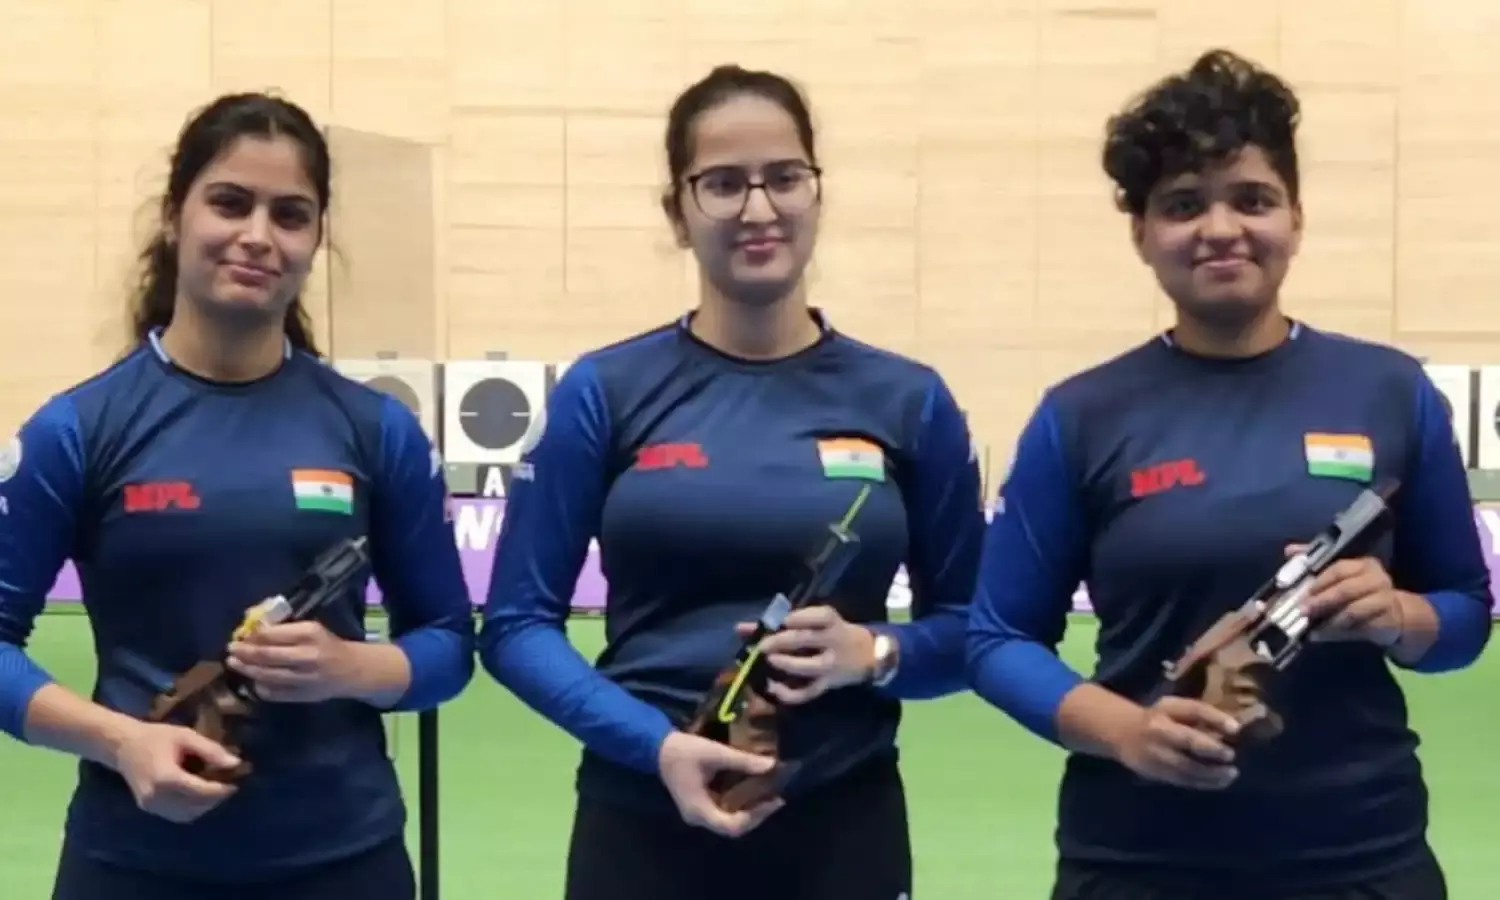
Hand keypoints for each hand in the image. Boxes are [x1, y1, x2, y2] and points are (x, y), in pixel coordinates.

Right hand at [111, 721, 240, 822]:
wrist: (123, 746)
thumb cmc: (156, 737)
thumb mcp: (185, 736)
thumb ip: (210, 750)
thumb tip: (235, 763)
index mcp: (165, 778)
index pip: (199, 791)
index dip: (220, 790)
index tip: (236, 782)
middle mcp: (156, 797)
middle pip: (195, 805)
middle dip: (215, 798)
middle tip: (229, 784)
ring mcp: (151, 806)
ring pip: (187, 814)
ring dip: (205, 805)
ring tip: (217, 790)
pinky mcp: (149, 809)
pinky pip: (177, 815)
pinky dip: (192, 809)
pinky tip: (201, 795)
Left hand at [226, 617, 356, 702]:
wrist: (352, 669)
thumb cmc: (327, 644)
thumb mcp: (310, 628)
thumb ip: (284, 630)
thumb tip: (252, 631)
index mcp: (309, 633)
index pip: (272, 635)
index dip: (251, 636)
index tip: (240, 636)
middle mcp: (307, 655)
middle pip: (267, 655)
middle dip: (245, 653)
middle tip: (231, 650)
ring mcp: (304, 677)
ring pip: (267, 675)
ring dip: (247, 669)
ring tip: (234, 664)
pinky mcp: (303, 695)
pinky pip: (274, 692)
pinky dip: (260, 687)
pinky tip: (253, 681)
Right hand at [657, 731, 783, 837]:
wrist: (657, 747)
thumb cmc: (683, 751)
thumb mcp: (715, 753)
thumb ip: (742, 761)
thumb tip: (772, 765)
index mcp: (700, 810)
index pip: (732, 826)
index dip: (756, 816)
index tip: (773, 800)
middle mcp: (698, 817)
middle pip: (732, 827)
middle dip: (755, 815)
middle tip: (775, 798)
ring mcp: (697, 813)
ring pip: (728, 821)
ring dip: (748, 811)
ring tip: (767, 795)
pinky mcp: (699, 804)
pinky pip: (723, 812)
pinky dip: (739, 805)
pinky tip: (751, 791)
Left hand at [735, 606, 875, 704]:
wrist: (867, 655)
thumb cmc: (832, 633)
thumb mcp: (815, 622)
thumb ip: (779, 624)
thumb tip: (740, 628)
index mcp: (831, 621)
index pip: (818, 616)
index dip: (798, 618)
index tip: (782, 620)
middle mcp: (833, 642)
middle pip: (806, 640)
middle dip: (780, 642)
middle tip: (762, 646)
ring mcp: (831, 665)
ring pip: (808, 667)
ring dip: (786, 664)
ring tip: (768, 661)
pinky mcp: (828, 685)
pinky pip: (808, 692)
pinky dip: (789, 694)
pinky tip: (773, 688)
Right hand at [1113, 696, 1240, 790]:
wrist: (1122, 732)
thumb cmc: (1158, 718)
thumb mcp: (1174, 708)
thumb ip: (1199, 716)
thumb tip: (1235, 729)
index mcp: (1166, 709)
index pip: (1193, 710)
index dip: (1215, 718)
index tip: (1236, 728)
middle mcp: (1160, 730)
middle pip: (1189, 740)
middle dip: (1213, 749)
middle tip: (1231, 756)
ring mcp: (1156, 753)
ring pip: (1187, 766)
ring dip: (1212, 773)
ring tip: (1231, 774)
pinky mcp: (1155, 771)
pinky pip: (1182, 780)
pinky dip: (1203, 782)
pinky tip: (1219, 782)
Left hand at [1286, 544, 1406, 647]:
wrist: (1392, 617)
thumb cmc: (1358, 595)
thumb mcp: (1338, 580)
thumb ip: (1315, 564)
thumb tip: (1290, 551)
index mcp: (1362, 564)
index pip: (1339, 569)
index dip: (1320, 581)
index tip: (1303, 591)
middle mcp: (1377, 578)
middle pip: (1346, 589)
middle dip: (1321, 600)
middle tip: (1302, 610)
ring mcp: (1385, 598)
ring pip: (1352, 610)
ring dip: (1329, 619)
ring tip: (1311, 625)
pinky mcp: (1388, 619)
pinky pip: (1360, 626)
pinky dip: (1339, 630)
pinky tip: (1324, 633)